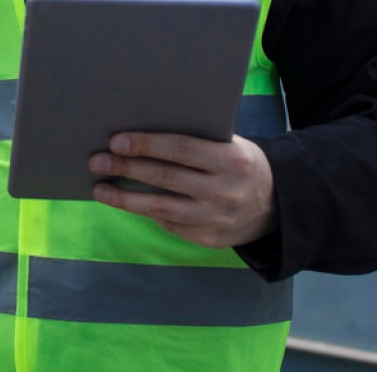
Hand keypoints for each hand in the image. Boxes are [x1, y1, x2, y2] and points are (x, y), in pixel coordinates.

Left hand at [89, 133, 275, 248]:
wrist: (279, 204)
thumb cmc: (243, 164)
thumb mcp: (231, 145)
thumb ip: (197, 141)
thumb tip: (142, 136)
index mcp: (231, 160)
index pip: (180, 149)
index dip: (146, 144)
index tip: (116, 141)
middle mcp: (224, 191)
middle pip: (165, 178)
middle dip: (126, 169)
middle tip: (97, 161)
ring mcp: (217, 219)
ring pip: (161, 208)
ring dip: (125, 199)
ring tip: (100, 188)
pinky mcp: (210, 240)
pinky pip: (170, 224)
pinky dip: (146, 212)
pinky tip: (128, 202)